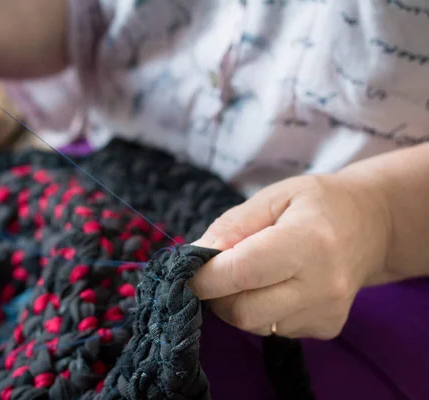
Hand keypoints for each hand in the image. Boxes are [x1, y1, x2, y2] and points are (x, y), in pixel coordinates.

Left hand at [189, 174, 393, 338]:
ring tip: (252, 272)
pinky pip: (274, 329)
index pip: (241, 273)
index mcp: (308, 242)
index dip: (204, 276)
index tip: (185, 270)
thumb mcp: (272, 197)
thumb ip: (231, 226)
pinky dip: (261, 310)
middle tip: (214, 271)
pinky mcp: (327, 327)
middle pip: (243, 311)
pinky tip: (277, 284)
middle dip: (216, 295)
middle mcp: (322, 284)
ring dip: (237, 302)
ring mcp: (327, 312)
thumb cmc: (317, 204)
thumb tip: (195, 256)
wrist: (370, 225)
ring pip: (255, 324)